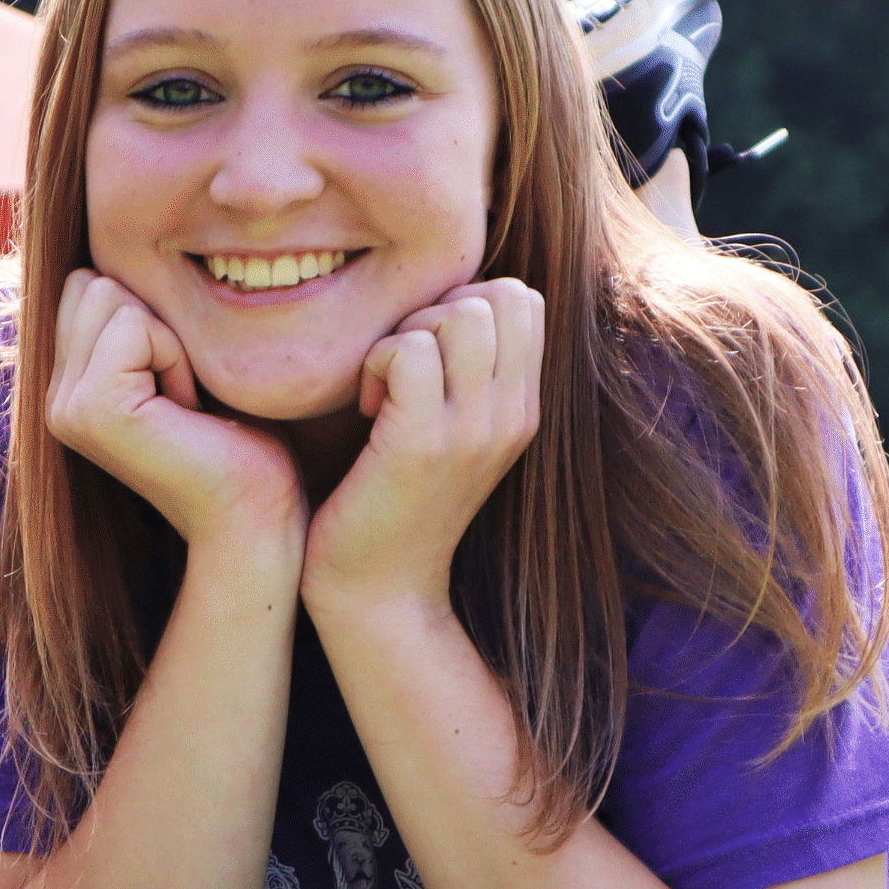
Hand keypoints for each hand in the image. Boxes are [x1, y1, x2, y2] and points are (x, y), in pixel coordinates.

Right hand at [46, 269, 304, 549]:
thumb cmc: (239, 440)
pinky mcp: (91, 410)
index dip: (151, 316)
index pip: (89, 282)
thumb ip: (139, 321)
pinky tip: (186, 410)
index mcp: (67, 384)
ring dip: (168, 339)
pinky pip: (134, 325)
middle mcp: (52, 396)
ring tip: (185, 402)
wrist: (253, 517)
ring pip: (111, 295)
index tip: (180, 382)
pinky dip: (175, 356)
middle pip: (94, 281)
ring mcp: (63, 406)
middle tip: (184, 393)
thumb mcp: (180, 362)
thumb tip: (124, 248)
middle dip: (155, 321)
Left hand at [301, 280, 543, 618]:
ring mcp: (474, 431)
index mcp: (522, 408)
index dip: (464, 301)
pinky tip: (365, 408)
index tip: (425, 355)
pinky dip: (374, 362)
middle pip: (501, 296)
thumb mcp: (447, 430)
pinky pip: (410, 351)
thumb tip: (444, 300)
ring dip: (404, 335)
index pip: (524, 299)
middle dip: (435, 310)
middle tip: (400, 368)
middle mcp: (512, 416)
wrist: (380, 592)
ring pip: (460, 314)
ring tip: (382, 389)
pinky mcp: (424, 445)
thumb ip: (461, 371)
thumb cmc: (393, 500)